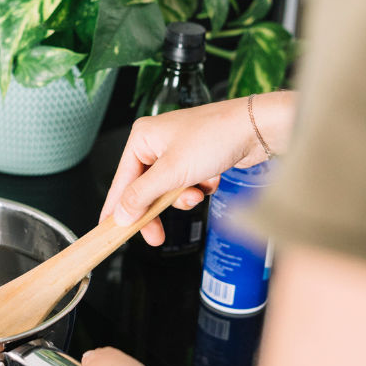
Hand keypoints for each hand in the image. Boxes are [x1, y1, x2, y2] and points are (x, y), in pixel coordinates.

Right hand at [102, 91, 295, 244]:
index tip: (109, 230)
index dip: (117, 208)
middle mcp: (157, 142)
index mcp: (143, 137)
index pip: (122, 180)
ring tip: (197, 193)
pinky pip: (187, 185)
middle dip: (157, 209)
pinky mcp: (197, 158)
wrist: (256, 129)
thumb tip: (121, 214)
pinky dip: (198, 188)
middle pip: (145, 188)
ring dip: (183, 198)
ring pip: (168, 190)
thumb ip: (142, 195)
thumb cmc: (215, 137)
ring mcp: (178, 150)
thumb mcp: (172, 172)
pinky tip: (211, 180)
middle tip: (156, 236)